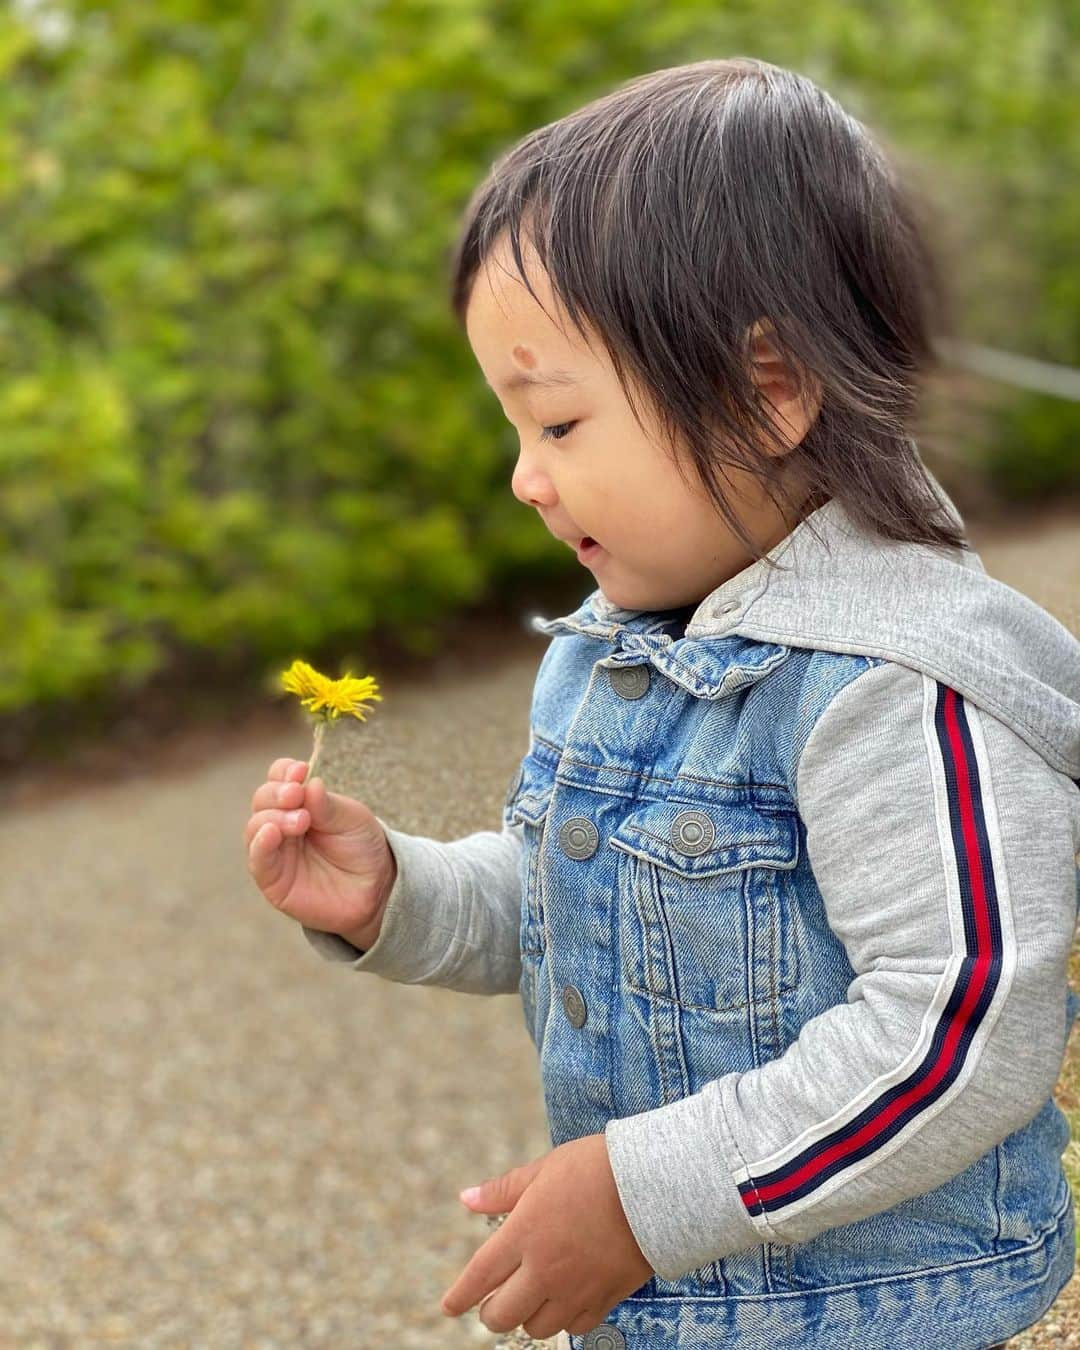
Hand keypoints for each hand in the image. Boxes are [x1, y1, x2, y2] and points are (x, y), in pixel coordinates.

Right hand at [243, 757, 395, 941]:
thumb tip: (308, 783)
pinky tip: (271, 833)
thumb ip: (327, 804)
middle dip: (277, 793)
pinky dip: (260, 844)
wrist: (375, 889)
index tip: (300, 771)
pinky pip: (257, 860)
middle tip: (296, 794)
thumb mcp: (352, 819)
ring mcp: (275, 851)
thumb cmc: (362, 848)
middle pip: (263, 799)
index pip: (279, 778)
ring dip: (273, 817)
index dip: (284, 772)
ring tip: (300, 820)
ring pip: (256, 826)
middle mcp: (281, 823)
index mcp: (299, 802)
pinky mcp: (273, 880)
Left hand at [440, 1132, 653, 1340]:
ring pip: (537, 1327)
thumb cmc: (596, 1167)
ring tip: (532, 1297)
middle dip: (491, 1312)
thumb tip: (466, 1199)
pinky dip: (565, 1319)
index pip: (479, 1277)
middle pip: (502, 1315)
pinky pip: (576, 1327)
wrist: (654, 1183)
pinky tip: (566, 1301)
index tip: (448, 1306)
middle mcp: (545, 1268)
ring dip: (528, 1316)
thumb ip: (503, 1190)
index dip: (460, 1296)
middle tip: (494, 1301)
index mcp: (525, 1232)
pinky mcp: (606, 1297)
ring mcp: (576, 1288)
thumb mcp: (544, 1169)